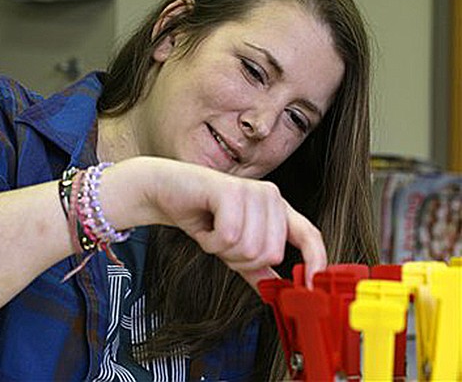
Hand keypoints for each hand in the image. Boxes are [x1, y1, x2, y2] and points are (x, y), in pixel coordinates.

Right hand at [102, 157, 326, 288]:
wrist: (167, 190)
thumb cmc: (202, 214)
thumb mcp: (235, 247)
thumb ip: (258, 268)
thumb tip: (281, 294)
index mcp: (278, 208)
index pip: (310, 235)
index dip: (316, 262)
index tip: (310, 288)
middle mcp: (271, 196)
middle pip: (270, 254)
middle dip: (240, 259)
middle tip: (223, 242)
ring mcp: (253, 191)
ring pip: (249, 248)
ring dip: (222, 249)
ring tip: (212, 231)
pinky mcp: (232, 191)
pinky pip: (228, 236)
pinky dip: (210, 240)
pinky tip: (205, 225)